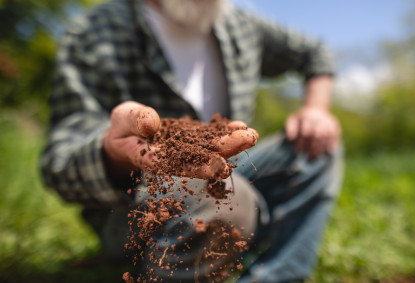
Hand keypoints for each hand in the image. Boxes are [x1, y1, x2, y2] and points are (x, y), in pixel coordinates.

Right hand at [103, 101, 257, 179]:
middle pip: (202, 158)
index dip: (200, 168)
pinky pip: (211, 137)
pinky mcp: (194, 140)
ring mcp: (187, 150)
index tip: (220, 167)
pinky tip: (242, 126)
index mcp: (155, 160)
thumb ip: (134, 120)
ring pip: (211, 149)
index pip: (179, 167)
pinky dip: (226, 132)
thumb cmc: (122, 128)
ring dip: (233, 143)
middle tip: (248, 140)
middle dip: (226, 150)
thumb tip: (152, 124)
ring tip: (251, 134)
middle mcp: (176, 159)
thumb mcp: (122, 119)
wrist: (128, 133)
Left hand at [285, 106, 340, 159]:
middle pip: (317, 135)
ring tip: (316, 157)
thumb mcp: (292, 120)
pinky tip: (328, 152)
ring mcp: (327, 121)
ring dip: (321, 148)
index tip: (297, 152)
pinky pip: (335, 135)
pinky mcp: (334, 124)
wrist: (316, 108)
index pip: (305, 132)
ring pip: (326, 136)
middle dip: (313, 148)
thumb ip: (289, 128)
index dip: (301, 143)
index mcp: (306, 117)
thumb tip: (290, 138)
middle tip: (308, 158)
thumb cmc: (301, 119)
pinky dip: (332, 143)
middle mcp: (318, 118)